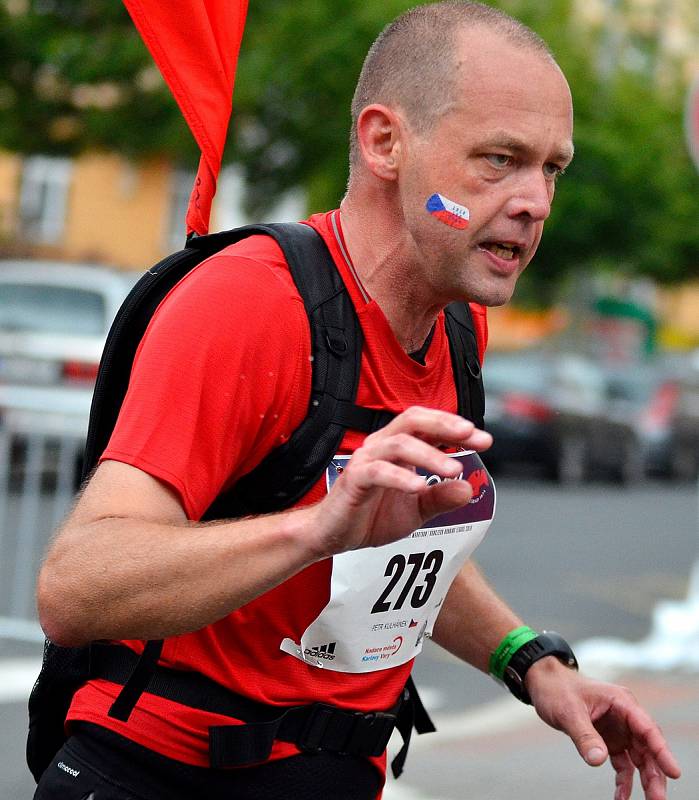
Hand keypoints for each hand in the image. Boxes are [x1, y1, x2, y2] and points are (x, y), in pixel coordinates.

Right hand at [309, 406, 491, 556]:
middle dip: (444, 425)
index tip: (484, 439)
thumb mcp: (416, 511)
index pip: (428, 426)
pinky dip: (400, 477)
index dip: (456, 428)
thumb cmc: (370, 516)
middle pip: (412, 420)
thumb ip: (441, 499)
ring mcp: (366, 460)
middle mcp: (381, 446)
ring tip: (453, 469)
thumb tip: (468, 489)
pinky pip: (378, 471)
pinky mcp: (353, 479)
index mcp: (398, 448)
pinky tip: (419, 487)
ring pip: (398, 443)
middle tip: (471, 435)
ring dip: (429, 455)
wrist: (334, 536)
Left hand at [526, 658, 680, 799]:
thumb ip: (584, 735)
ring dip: (644, 779)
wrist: (544, 684)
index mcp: (621, 702)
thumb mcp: (568, 711)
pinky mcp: (609, 739)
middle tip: (657, 799)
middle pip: (648, 747)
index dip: (662, 751)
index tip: (674, 772)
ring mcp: (619, 729)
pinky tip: (621, 796)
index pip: (647, 728)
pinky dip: (624, 780)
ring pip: (639, 757)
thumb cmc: (557, 689)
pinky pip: (622, 763)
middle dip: (655, 773)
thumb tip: (598, 760)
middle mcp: (625, 716)